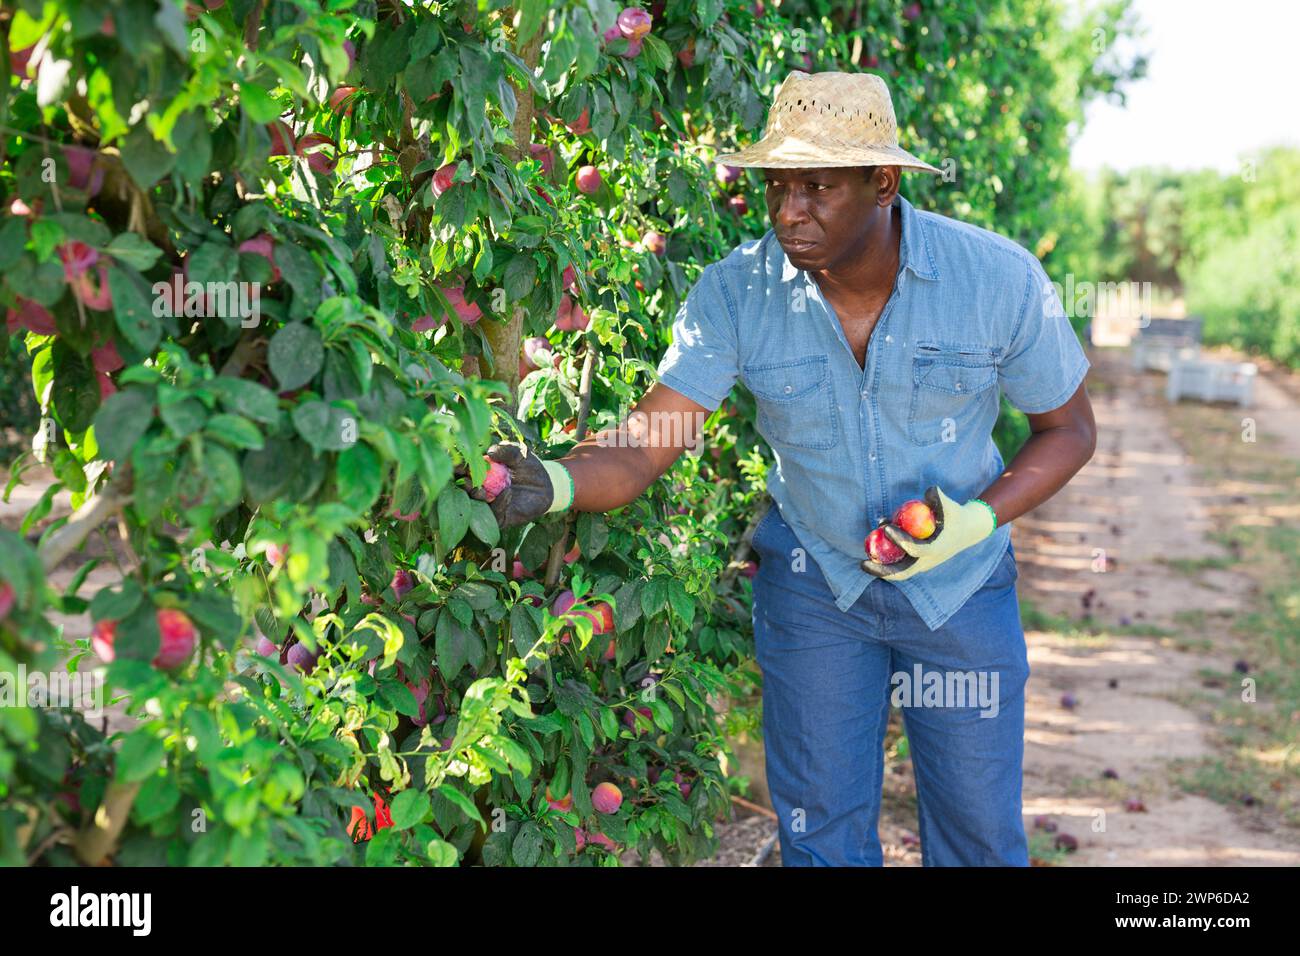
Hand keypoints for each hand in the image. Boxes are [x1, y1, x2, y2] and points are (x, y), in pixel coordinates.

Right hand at [468, 442, 571, 529]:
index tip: (458, 464)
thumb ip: (506, 450)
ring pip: (474, 505)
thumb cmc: (529, 466)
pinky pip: (494, 514)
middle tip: (465, 479)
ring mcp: (489, 505)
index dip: (457, 468)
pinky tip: (507, 493)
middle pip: (462, 490)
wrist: (547, 484)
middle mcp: (480, 490)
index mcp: (479, 473)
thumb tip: (490, 452)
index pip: (461, 471)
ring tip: (482, 489)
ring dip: (475, 496)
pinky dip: (498, 504)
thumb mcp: (519, 454)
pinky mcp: (500, 518)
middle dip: (461, 484)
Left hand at [861, 485, 995, 580]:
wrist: (968, 530)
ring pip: (898, 571)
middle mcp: (928, 562)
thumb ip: (939, 498)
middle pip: (902, 573)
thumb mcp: (950, 505)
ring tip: (864, 559)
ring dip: (881, 566)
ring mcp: (923, 565)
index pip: (916, 550)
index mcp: (936, 549)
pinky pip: (899, 565)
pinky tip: (872, 551)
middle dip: (881, 571)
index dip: (900, 541)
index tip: (887, 528)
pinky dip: (886, 560)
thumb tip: (929, 491)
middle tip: (863, 563)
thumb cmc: (955, 515)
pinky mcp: (918, 563)